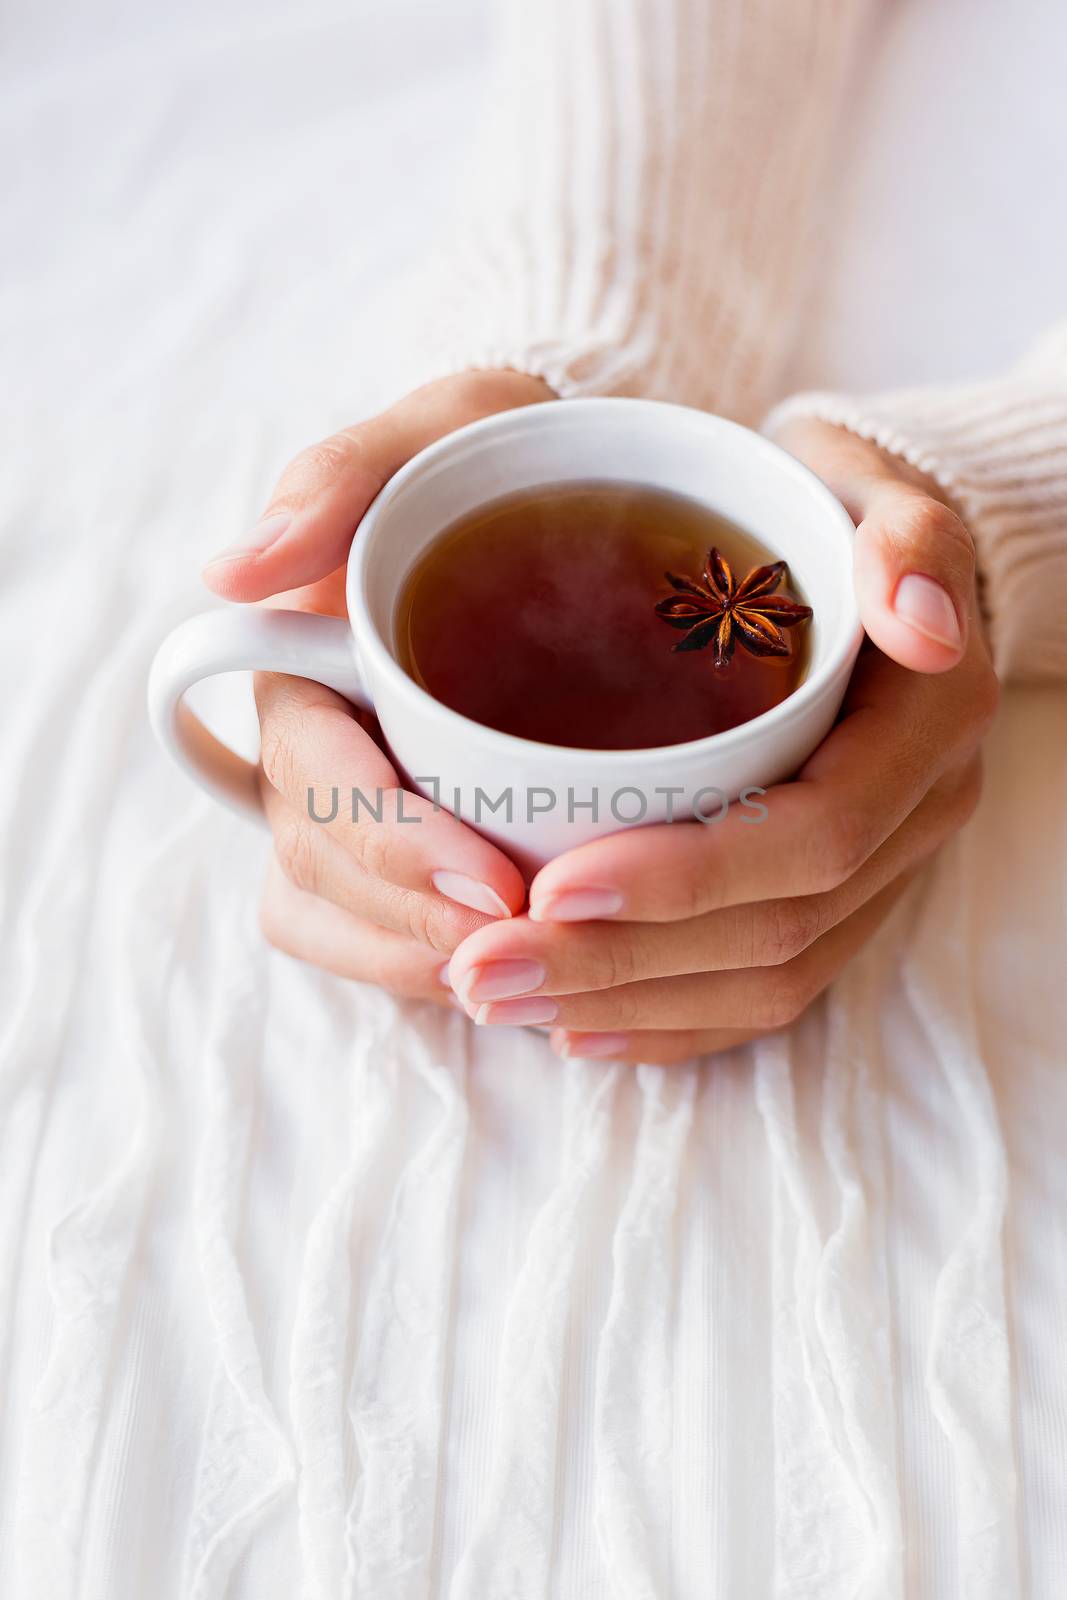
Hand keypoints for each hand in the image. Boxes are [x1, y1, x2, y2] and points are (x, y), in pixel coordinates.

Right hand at [203, 370, 554, 999]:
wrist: (556, 491)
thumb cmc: (494, 457)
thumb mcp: (442, 426)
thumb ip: (339, 478)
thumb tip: (232, 567)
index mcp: (303, 658)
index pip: (315, 776)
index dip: (392, 843)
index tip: (496, 881)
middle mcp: (311, 739)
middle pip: (323, 861)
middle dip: (418, 915)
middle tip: (531, 937)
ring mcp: (345, 795)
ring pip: (332, 912)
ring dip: (417, 959)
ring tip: (521, 974)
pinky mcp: (396, 836)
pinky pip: (363, 930)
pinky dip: (416, 964)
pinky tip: (500, 972)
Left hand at [446, 418, 998, 1060]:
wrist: (852, 548)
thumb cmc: (825, 506)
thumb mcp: (867, 487)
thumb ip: (905, 539)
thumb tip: (920, 621)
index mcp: (925, 723)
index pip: (812, 834)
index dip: (686, 876)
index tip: (549, 884)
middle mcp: (915, 813)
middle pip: (775, 930)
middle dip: (621, 960)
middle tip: (483, 966)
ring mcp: (882, 868)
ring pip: (766, 980)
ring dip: (626, 1003)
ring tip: (498, 998)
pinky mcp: (839, 899)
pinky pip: (768, 994)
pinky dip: (670, 1023)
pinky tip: (575, 1029)